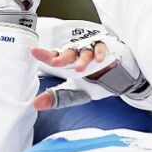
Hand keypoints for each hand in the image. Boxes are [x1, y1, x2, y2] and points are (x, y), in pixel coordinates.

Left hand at [30, 28, 147, 109]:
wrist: (118, 79)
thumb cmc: (94, 82)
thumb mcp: (75, 93)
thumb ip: (58, 98)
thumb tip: (36, 104)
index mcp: (68, 63)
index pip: (54, 57)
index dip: (44, 54)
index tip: (33, 51)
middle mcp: (78, 54)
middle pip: (68, 52)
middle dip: (62, 58)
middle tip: (56, 63)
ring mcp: (92, 50)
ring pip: (85, 51)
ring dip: (82, 59)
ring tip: (80, 70)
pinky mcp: (106, 47)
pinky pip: (102, 47)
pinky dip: (100, 52)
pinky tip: (99, 59)